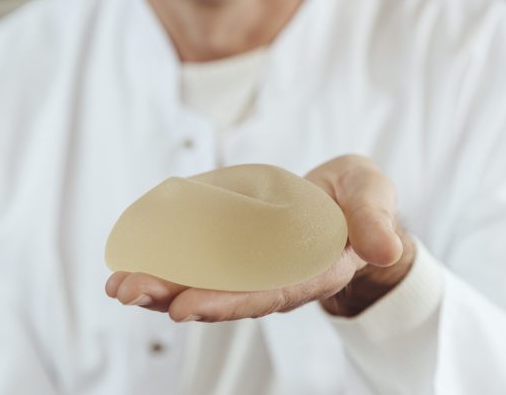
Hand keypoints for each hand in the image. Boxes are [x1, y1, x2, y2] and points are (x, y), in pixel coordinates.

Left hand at [105, 155, 414, 321]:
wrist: (345, 204)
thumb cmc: (359, 201)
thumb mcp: (373, 198)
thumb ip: (375, 220)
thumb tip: (385, 248)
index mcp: (312, 269)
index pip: (269, 292)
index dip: (229, 301)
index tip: (187, 307)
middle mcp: (277, 275)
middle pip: (226, 294)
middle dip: (178, 296)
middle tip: (131, 292)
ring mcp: (254, 265)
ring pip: (205, 281)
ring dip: (162, 284)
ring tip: (119, 285)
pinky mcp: (238, 249)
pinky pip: (201, 259)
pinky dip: (167, 261)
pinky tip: (133, 261)